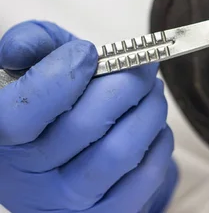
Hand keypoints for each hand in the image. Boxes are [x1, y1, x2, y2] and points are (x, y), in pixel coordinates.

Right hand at [0, 21, 177, 211]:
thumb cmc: (53, 101)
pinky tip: (152, 125)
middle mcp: (27, 180)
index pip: (20, 115)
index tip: (90, 52)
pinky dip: (159, 141)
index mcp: (2, 139)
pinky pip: (146, 176)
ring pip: (120, 152)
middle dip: (127, 84)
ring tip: (153, 91)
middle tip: (144, 64)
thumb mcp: (35, 66)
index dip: (61, 77)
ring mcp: (67, 204)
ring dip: (150, 110)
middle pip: (85, 126)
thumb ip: (31, 45)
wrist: (64, 158)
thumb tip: (22, 49)